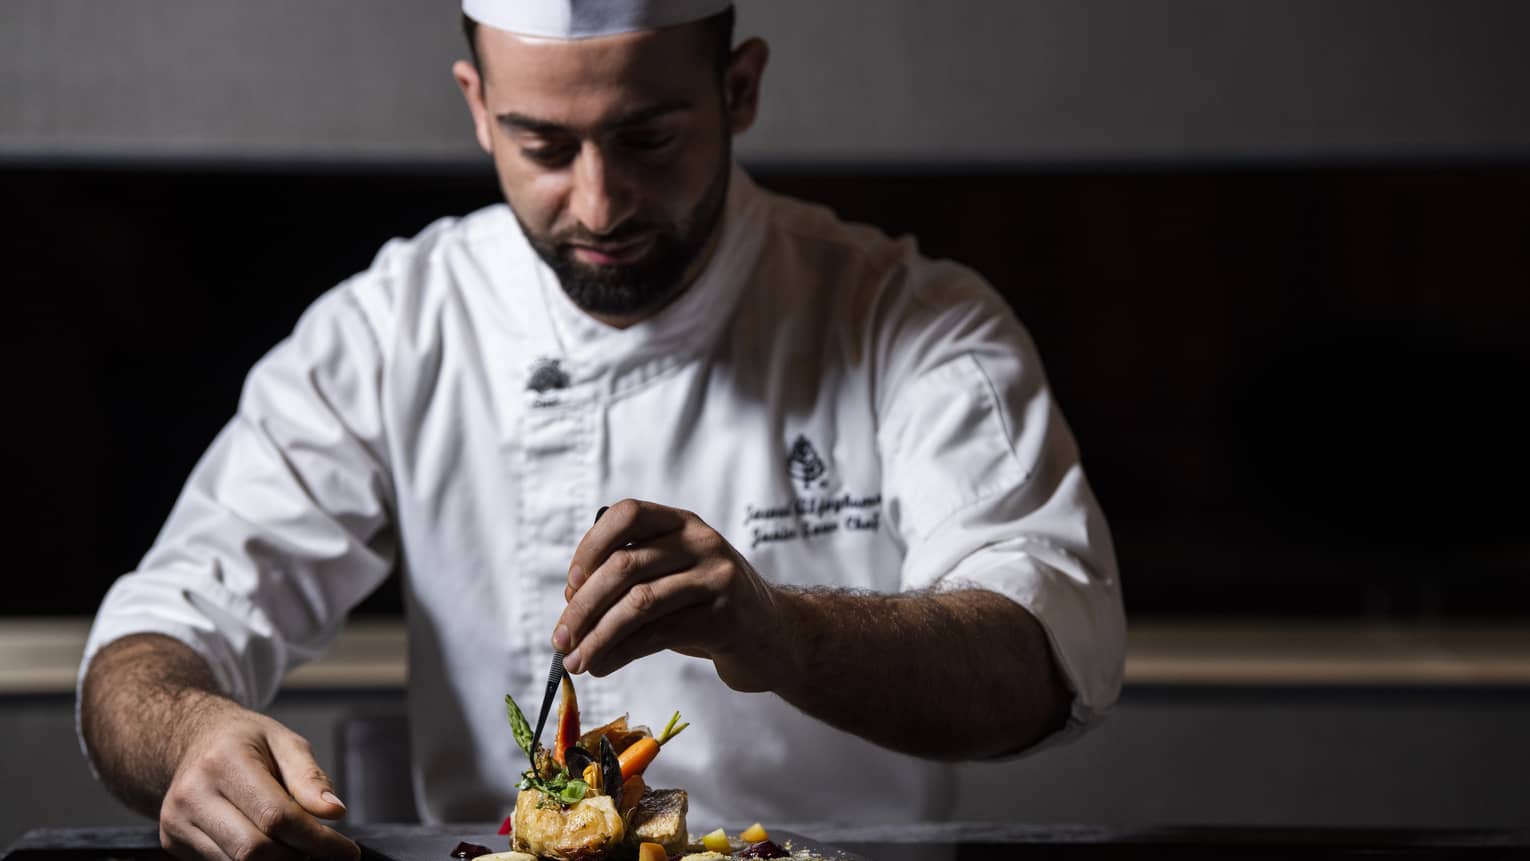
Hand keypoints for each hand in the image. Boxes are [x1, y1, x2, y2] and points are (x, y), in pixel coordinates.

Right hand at [158, 694, 358, 860]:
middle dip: (296, 856)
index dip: (317, 841)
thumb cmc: (247, 741)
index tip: (348, 852)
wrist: (194, 739)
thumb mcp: (284, 742)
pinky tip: (269, 846)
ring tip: (296, 846)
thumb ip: (310, 777)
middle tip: (321, 851)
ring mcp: (177, 820)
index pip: (277, 817)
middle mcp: (193, 793)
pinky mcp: (172, 841)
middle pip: (254, 850)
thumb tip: (335, 811)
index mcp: (224, 760)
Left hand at [555, 498, 788, 691]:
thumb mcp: (674, 579)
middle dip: (583, 607)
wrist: (775, 636)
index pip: (626, 515)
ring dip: (597, 636)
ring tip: (576, 661)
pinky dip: (621, 653)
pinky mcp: (725, 616)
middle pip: (625, 565)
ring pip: (638, 602)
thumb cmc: (710, 608)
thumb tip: (572, 606)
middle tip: (560, 639)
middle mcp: (701, 542)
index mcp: (682, 523)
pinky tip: (603, 666)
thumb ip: (632, 580)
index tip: (569, 588)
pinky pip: (658, 634)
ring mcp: (717, 577)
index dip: (590, 547)